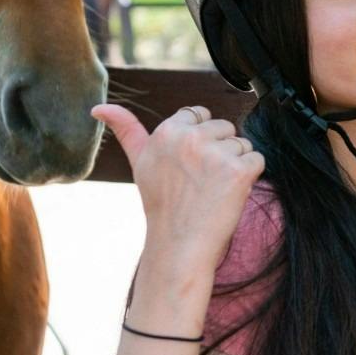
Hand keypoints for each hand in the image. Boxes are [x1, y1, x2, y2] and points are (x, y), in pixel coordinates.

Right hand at [91, 103, 265, 276]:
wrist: (180, 246)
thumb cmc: (162, 205)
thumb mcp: (140, 162)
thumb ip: (125, 129)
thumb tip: (97, 108)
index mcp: (166, 130)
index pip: (199, 114)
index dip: (200, 141)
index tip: (188, 166)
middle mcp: (190, 137)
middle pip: (224, 127)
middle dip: (218, 151)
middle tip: (200, 182)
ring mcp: (215, 153)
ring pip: (242, 143)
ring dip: (234, 165)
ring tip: (212, 189)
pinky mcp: (238, 170)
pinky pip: (257, 160)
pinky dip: (250, 178)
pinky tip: (229, 195)